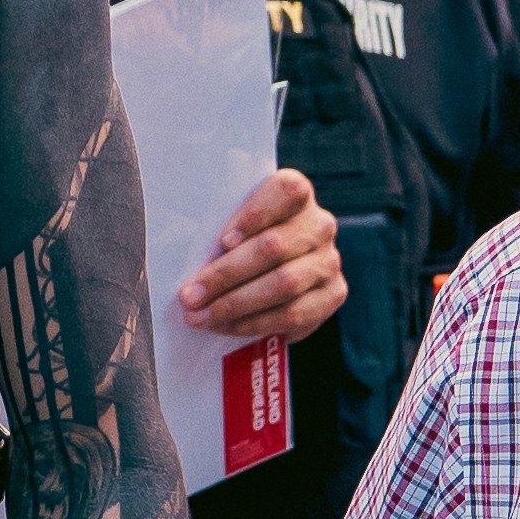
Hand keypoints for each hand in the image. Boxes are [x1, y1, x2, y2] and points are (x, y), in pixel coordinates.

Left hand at [179, 162, 346, 356]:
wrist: (275, 272)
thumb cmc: (241, 242)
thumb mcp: (232, 225)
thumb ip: (223, 232)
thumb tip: (186, 254)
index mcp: (295, 193)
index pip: (286, 191)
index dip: (255, 215)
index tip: (223, 242)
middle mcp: (319, 223)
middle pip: (274, 247)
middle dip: (226, 275)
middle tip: (190, 295)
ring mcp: (328, 260)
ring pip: (284, 284)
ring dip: (236, 304)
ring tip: (200, 317)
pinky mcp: (333, 293)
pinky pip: (294, 314)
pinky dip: (255, 323)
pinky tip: (227, 327)